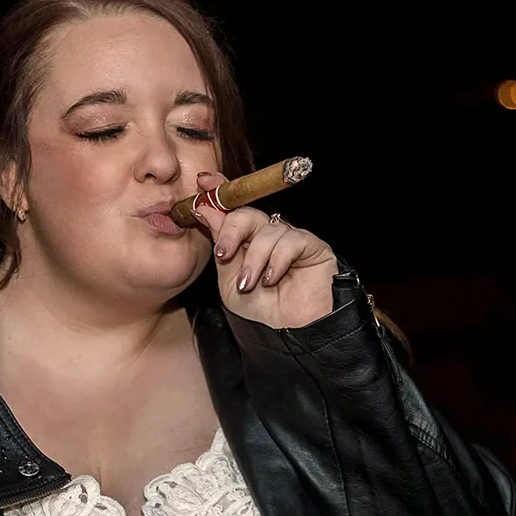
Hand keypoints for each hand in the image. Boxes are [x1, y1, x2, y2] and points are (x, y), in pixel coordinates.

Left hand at [190, 172, 336, 327]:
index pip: (234, 209)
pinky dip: (276, 260)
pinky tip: (271, 279)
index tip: (203, 182)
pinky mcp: (312, 246)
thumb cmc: (262, 311)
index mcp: (247, 241)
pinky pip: (290, 240)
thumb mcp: (229, 280)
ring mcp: (290, 239)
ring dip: (254, 259)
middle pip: (248, 213)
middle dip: (231, 229)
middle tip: (224, 254)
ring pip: (267, 230)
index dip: (220, 191)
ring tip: (249, 284)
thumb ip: (220, 244)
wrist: (291, 333)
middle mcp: (268, 236)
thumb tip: (205, 208)